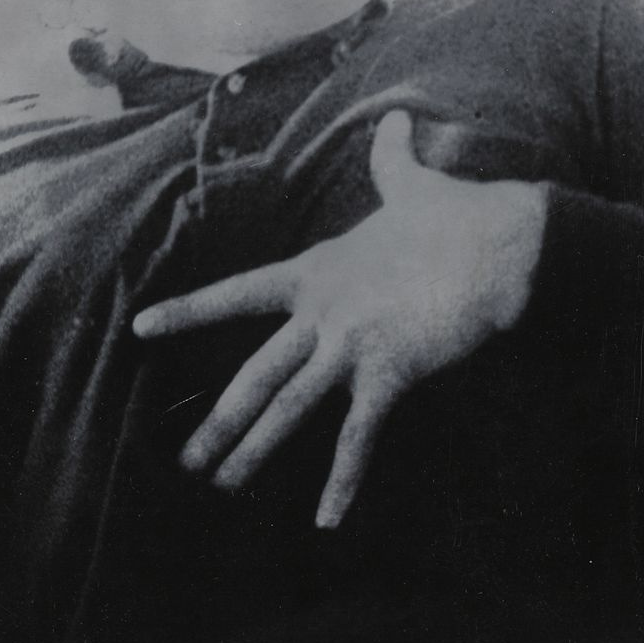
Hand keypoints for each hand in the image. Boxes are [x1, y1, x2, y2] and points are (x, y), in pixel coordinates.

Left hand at [133, 109, 546, 528]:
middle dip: (218, 423)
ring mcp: (351, 345)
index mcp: (315, 271)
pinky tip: (325, 522)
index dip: (188, 312)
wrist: (502, 244)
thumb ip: (393, 159)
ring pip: (288, 409)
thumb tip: (398, 120)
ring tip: (224, 487)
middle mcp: (322, 312)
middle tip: (186, 463)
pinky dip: (341, 483)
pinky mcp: (389, 373)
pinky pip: (357, 438)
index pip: (235, 293)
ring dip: (254, 452)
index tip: (141, 329)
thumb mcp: (413, 184)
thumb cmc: (460, 214)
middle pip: (254, 375)